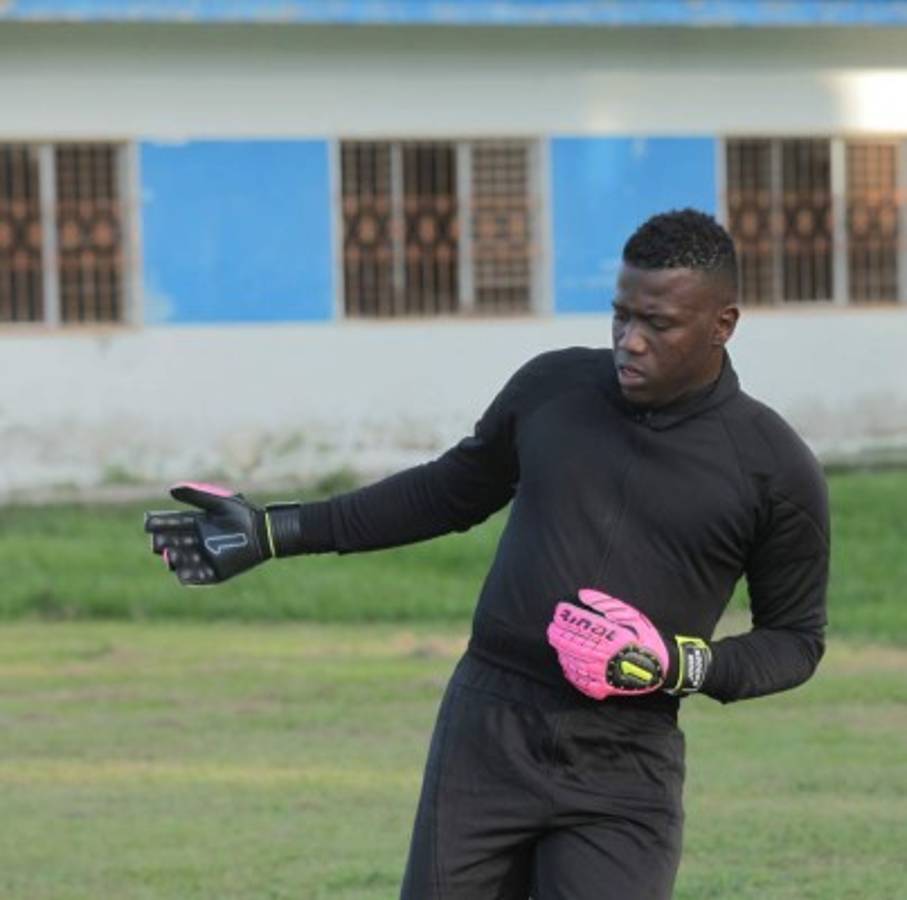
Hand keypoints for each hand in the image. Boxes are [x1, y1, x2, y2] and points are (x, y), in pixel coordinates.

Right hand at [144, 482, 273, 584]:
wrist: (264, 531)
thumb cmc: (243, 514)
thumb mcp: (219, 503)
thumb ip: (196, 496)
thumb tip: (171, 489)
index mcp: (196, 523)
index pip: (172, 524)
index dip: (160, 523)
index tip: (149, 522)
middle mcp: (196, 541)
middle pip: (173, 543)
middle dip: (163, 542)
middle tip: (157, 541)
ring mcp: (204, 557)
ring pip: (182, 560)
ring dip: (174, 559)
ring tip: (170, 554)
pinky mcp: (214, 572)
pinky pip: (197, 576)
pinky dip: (189, 576)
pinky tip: (182, 572)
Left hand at [546, 588, 710, 699]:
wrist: (661, 669)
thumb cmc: (646, 639)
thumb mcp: (632, 615)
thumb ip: (605, 604)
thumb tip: (582, 594)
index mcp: (613, 637)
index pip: (583, 625)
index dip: (568, 617)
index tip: (559, 610)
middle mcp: (606, 656)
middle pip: (573, 643)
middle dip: (559, 633)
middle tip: (552, 627)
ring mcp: (603, 673)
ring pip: (573, 661)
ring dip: (561, 650)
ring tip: (556, 640)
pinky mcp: (603, 687)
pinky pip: (580, 680)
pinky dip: (570, 670)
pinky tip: (566, 661)